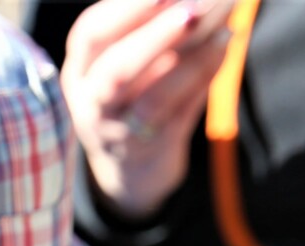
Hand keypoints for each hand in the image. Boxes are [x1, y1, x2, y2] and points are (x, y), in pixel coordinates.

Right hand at [63, 0, 233, 219]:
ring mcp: (118, 133)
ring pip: (151, 100)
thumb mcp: (130, 61)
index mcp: (80, 71)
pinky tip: (224, 45)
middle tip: (193, 7)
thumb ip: (153, 26)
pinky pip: (179, 115)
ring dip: (189, 62)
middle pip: (114, 71)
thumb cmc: (134, 98)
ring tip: (223, 27)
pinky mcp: (150, 151)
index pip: (90, 35)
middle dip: (155, 34)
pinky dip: (202, 78)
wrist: (132, 169)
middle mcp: (91, 104)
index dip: (125, 9)